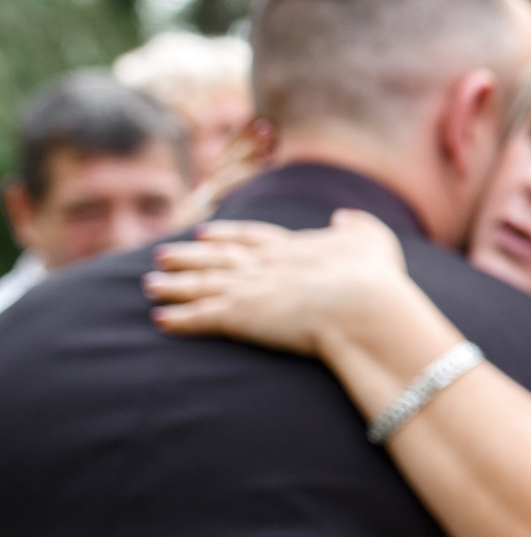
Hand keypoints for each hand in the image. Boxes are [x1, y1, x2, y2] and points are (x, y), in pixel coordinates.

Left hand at [145, 210, 409, 356]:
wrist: (361, 305)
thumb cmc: (373, 276)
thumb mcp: (372, 240)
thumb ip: (357, 225)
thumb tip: (344, 216)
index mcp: (291, 246)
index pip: (249, 237)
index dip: (225, 236)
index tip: (204, 234)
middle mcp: (263, 264)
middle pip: (215, 258)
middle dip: (187, 257)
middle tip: (161, 256)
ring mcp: (248, 288)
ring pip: (200, 285)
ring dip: (173, 285)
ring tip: (149, 285)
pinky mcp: (239, 316)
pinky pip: (199, 318)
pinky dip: (178, 319)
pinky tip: (159, 320)